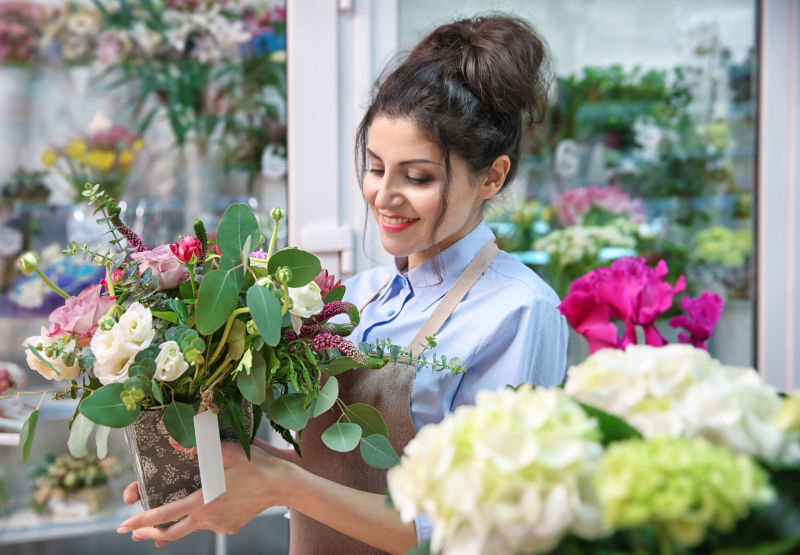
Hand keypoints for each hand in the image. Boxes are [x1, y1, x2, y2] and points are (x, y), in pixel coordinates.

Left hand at [118, 440, 289, 546]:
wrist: (282, 485)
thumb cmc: (256, 465)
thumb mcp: (227, 451)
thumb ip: (199, 447)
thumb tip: (174, 442)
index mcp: (203, 501)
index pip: (165, 515)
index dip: (142, 521)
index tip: (125, 525)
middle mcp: (208, 518)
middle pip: (172, 533)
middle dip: (150, 533)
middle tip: (134, 533)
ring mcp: (220, 526)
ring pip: (191, 528)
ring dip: (174, 527)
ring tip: (160, 529)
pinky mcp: (230, 527)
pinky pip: (209, 525)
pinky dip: (199, 520)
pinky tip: (201, 511)